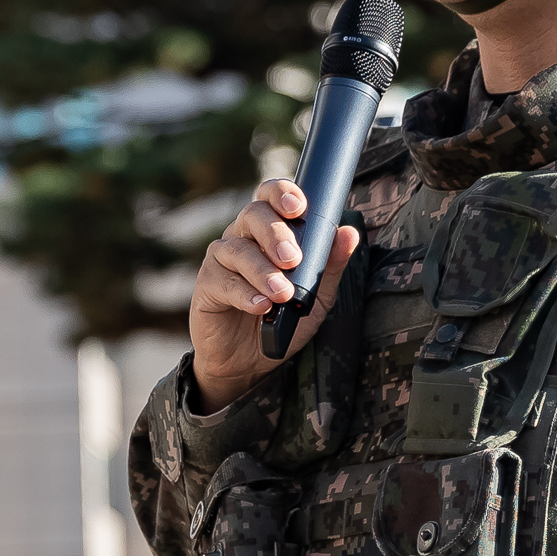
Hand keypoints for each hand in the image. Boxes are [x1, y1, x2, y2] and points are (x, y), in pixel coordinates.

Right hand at [186, 178, 359, 408]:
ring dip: (263, 270)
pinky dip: (244, 293)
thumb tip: (349, 234)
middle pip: (252, 214)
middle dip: (275, 233)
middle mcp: (242, 237)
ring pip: (237, 249)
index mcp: (269, 231)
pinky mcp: (207, 286)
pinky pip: (223, 281)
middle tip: (293, 259)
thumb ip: (330, 266)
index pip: (270, 196)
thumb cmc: (284, 320)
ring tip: (282, 294)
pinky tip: (261, 306)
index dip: (282, 193)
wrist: (250, 362)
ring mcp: (221, 260)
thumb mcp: (316, 296)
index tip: (299, 208)